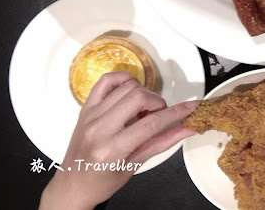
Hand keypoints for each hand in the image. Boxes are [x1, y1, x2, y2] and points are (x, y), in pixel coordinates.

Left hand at [39, 71, 198, 209]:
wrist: (71, 186)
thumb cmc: (104, 181)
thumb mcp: (136, 165)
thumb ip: (163, 142)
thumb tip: (188, 127)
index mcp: (112, 149)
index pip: (152, 123)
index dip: (176, 112)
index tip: (192, 106)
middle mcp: (99, 128)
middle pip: (139, 97)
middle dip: (157, 103)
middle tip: (158, 116)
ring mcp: (90, 115)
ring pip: (126, 86)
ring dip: (143, 94)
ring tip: (142, 111)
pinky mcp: (85, 107)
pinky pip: (106, 81)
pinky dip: (123, 80)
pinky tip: (130, 92)